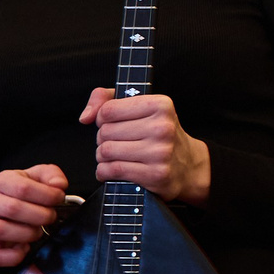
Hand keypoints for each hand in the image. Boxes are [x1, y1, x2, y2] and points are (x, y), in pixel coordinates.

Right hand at [0, 165, 68, 267]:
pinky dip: (14, 256)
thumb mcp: (35, 177)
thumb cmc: (18, 194)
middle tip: (51, 217)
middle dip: (40, 216)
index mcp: (1, 181)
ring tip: (38, 231)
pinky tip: (25, 248)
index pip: (23, 188)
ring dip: (27, 234)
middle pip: (13, 209)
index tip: (59, 198)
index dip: (47, 195)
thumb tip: (59, 185)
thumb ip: (51, 175)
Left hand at [80, 88, 211, 203]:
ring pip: (106, 151)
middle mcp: (163, 127)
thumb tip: (85, 117)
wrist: (188, 165)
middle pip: (105, 132)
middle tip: (117, 142)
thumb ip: (104, 99)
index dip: (102, 118)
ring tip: (115, 156)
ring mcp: (160, 152)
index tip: (112, 123)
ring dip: (103, 157)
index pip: (108, 110)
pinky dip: (105, 172)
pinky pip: (113, 170)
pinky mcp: (156, 174)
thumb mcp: (139, 106)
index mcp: (160, 105)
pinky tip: (113, 170)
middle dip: (103, 139)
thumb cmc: (158, 133)